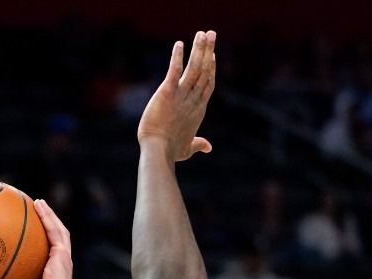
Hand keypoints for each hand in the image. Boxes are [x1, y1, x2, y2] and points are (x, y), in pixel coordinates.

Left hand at [13, 199, 74, 278]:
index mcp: (54, 270)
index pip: (50, 251)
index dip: (45, 240)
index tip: (35, 232)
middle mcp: (61, 260)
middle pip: (56, 236)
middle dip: (48, 222)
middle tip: (37, 211)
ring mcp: (63, 255)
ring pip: (57, 228)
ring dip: (48, 214)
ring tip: (39, 203)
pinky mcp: (62, 251)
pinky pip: (54, 229)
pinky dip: (47, 216)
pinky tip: (39, 204)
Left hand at [137, 31, 215, 161]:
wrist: (158, 152)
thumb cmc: (171, 152)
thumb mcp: (188, 148)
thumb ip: (198, 144)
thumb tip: (209, 147)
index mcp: (198, 110)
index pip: (208, 84)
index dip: (211, 68)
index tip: (213, 54)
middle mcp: (193, 100)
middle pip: (204, 71)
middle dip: (208, 51)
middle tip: (212, 33)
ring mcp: (181, 96)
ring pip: (194, 68)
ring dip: (199, 49)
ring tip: (203, 33)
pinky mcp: (167, 93)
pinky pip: (174, 71)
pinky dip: (177, 57)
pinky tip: (179, 44)